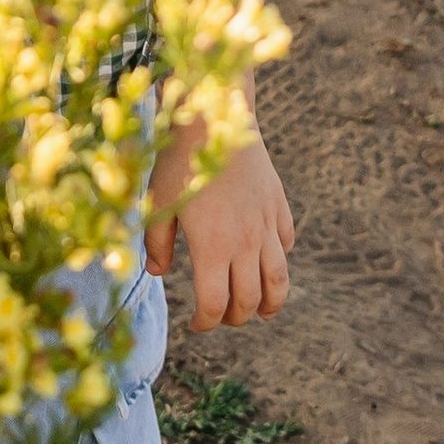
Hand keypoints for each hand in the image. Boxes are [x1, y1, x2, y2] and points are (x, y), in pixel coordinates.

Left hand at [147, 124, 294, 327]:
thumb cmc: (178, 161)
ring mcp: (266, 225)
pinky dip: (279, 261)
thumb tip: (157, 273)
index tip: (196, 325)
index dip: (205, 323)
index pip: (215, 304)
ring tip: (261, 312)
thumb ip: (157, 243)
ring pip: (279, 280)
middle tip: (221, 317)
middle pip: (250, 300)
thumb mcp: (157, 203)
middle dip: (235, 317)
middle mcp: (245, 242)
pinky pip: (285, 244)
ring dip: (271, 303)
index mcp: (212, 247)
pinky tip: (268, 262)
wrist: (215, 118)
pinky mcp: (279, 207)